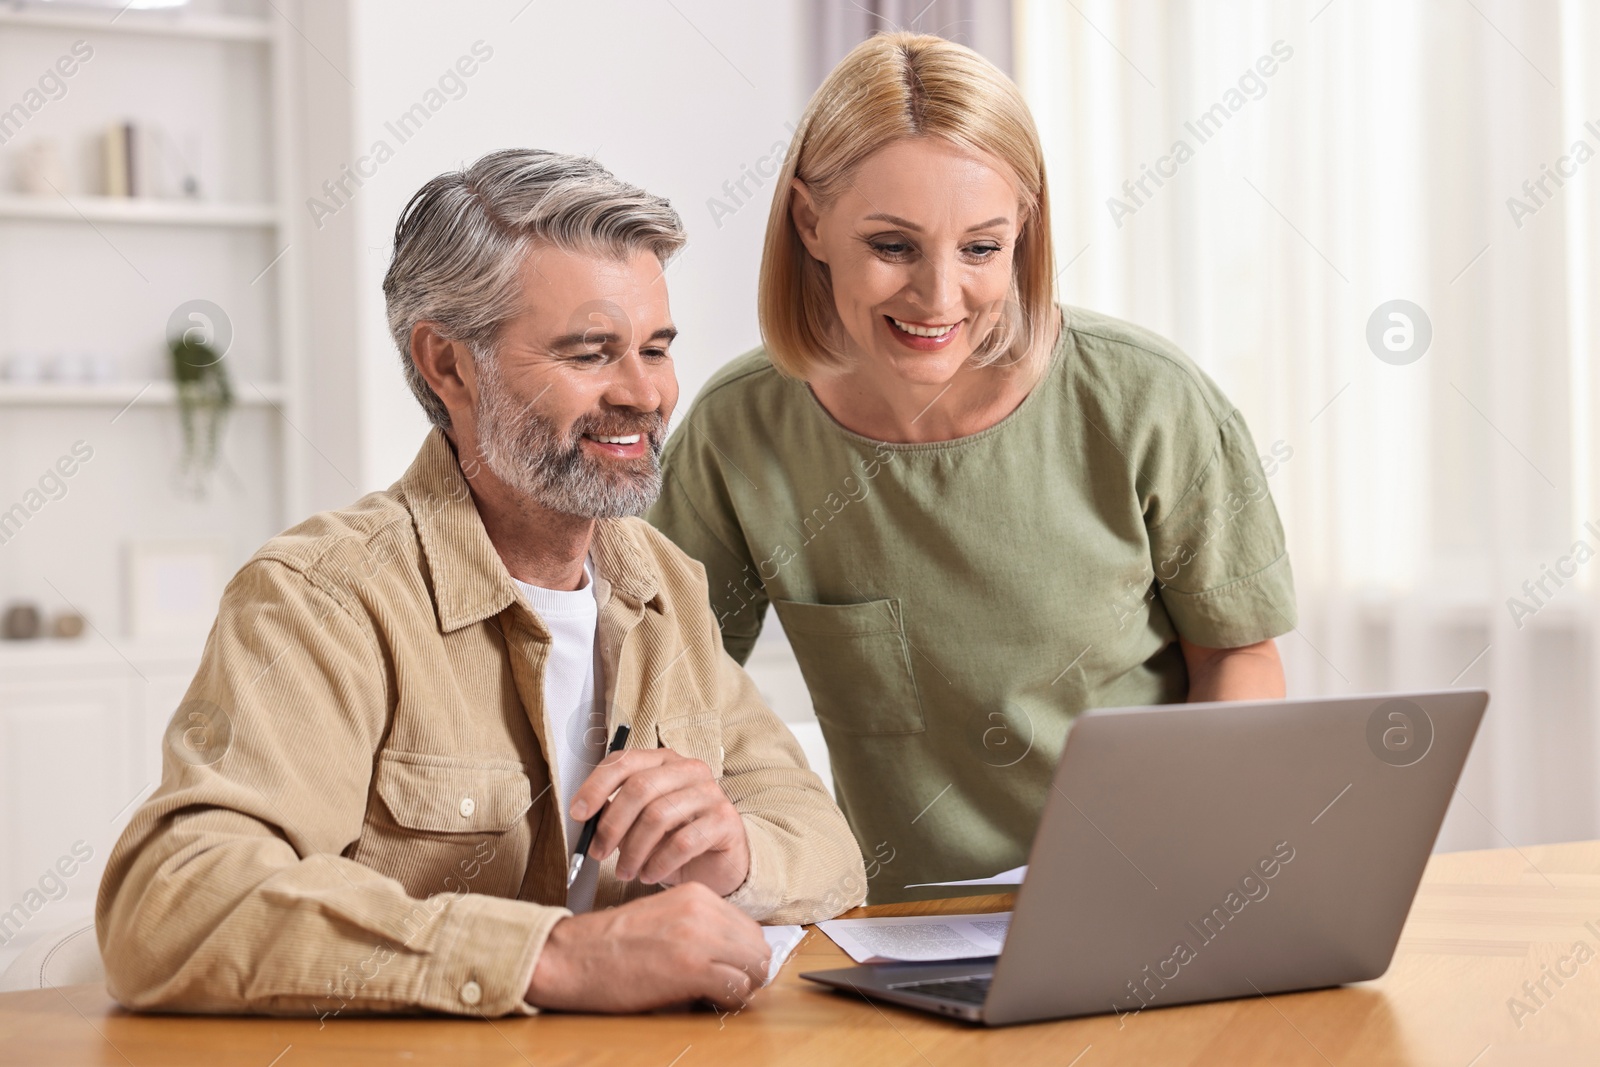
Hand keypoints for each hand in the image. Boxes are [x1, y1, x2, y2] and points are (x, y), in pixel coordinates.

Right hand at [524, 883, 769, 1010]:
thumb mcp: (661, 918)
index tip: (732, 969)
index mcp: (695, 895)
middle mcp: (703, 910)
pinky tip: (709, 1002)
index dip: (744, 954)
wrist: (570, 956)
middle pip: (758, 946)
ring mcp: (699, 938)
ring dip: (743, 987)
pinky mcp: (691, 969)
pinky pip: (736, 989)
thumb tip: (729, 958)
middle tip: (731, 988)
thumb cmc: (607, 944)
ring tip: (719, 996)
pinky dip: (730, 1001)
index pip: (748, 926)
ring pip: (755, 967)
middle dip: (751, 972)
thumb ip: (697, 929)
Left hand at [570, 747, 749, 895]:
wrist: (719, 863)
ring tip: (625, 871)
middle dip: (611, 825)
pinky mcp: (725, 820)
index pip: (624, 761)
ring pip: (658, 816)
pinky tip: (649, 875)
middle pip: (639, 788)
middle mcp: (689, 769)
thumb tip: (585, 818)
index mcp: (664, 761)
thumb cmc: (675, 839)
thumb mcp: (641, 822)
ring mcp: (711, 793)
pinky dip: (658, 864)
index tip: (578, 814)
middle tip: (598, 853)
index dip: (596, 786)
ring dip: (633, 850)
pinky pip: (683, 842)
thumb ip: (617, 812)